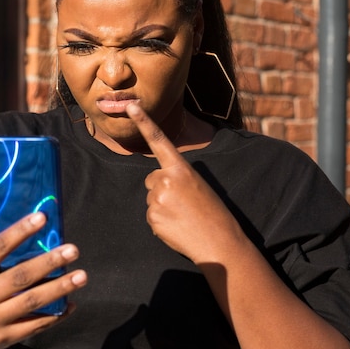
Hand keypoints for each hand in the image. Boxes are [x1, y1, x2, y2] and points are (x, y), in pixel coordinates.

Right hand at [0, 198, 86, 348]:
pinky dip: (55, 316)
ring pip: (31, 303)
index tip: (42, 218)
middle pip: (19, 278)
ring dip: (59, 289)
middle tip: (73, 249)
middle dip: (49, 262)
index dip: (19, 232)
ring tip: (81, 276)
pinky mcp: (3, 338)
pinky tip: (71, 304)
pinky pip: (34, 326)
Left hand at [126, 103, 243, 261]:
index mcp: (181, 168)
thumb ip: (177, 178)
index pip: (158, 140)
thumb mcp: (198, 185)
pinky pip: (150, 216)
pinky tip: (177, 227)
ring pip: (151, 198)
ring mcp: (156, 199)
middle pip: (151, 179)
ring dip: (162, 207)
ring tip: (183, 216)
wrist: (218, 242)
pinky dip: (161, 222)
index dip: (143, 121)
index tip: (131, 105)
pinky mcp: (151, 217)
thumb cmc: (212, 213)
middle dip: (161, 189)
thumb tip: (158, 184)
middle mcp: (165, 179)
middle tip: (183, 204)